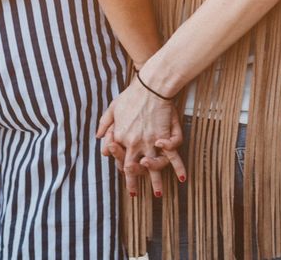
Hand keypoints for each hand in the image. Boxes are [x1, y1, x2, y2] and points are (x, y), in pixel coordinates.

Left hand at [97, 80, 186, 197]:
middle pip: (132, 169)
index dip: (121, 166)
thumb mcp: (113, 108)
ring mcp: (150, 143)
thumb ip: (105, 123)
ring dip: (155, 182)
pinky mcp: (165, 138)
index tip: (124, 171)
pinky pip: (173, 156)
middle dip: (133, 182)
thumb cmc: (132, 95)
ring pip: (152, 168)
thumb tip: (98, 137)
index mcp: (120, 137)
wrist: (151, 86)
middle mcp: (134, 144)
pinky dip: (179, 168)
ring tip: (157, 194)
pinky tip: (182, 178)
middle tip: (134, 194)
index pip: (117, 158)